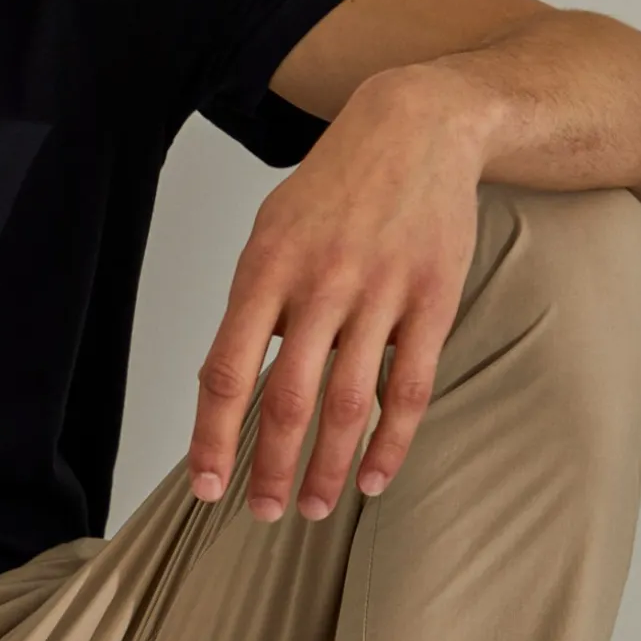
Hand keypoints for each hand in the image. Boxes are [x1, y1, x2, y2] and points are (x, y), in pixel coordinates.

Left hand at [188, 68, 484, 521]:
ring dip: (329, 469)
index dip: (213, 439)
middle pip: (287, 401)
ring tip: (317, 508)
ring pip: (349, 404)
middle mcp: (319, 284)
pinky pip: (410, 388)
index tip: (207, 486)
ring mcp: (380, 294)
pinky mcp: (433, 300)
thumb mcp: (271, 231)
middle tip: (262, 514)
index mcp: (265, 269)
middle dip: (271, 470)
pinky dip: (392, 442)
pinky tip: (375, 478)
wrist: (415, 126)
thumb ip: (254, 305)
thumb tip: (230, 386)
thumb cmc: (332, 187)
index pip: (226, 372)